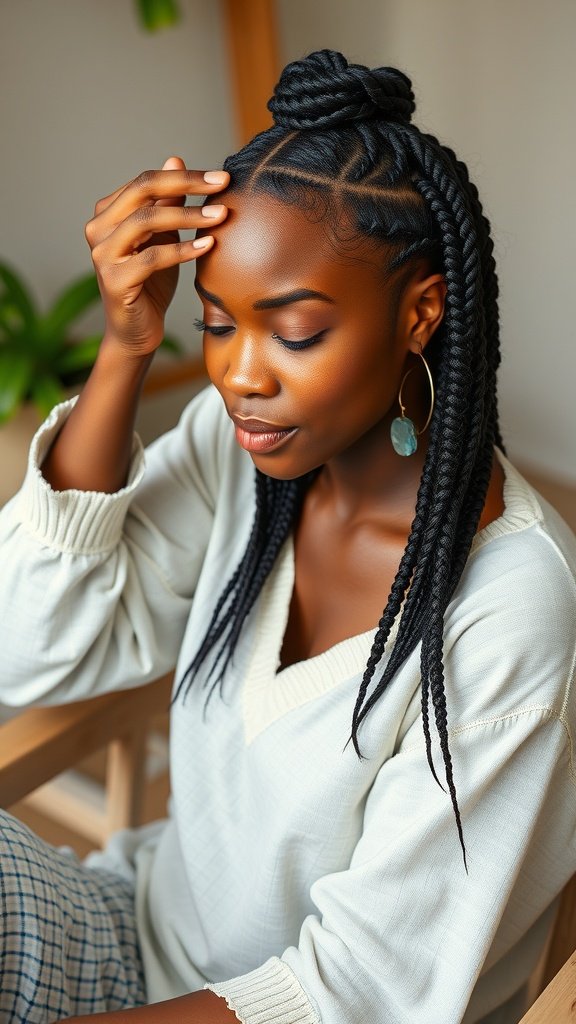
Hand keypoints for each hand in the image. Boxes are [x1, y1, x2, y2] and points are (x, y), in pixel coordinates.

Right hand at [85, 157, 228, 356]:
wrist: (137, 332)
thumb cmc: (150, 284)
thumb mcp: (162, 238)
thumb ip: (166, 203)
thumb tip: (176, 159)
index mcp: (107, 213)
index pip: (146, 181)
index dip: (184, 175)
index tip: (220, 177)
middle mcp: (98, 229)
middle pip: (143, 191)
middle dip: (186, 185)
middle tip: (223, 185)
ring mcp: (103, 255)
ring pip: (146, 222)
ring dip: (189, 216)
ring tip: (221, 216)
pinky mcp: (115, 280)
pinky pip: (152, 257)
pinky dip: (183, 249)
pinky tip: (208, 245)